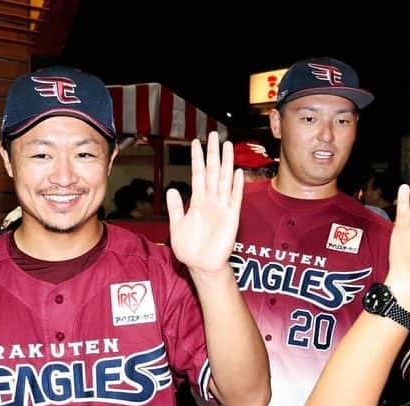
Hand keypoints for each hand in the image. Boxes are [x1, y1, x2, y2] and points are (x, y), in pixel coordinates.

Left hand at [167, 131, 243, 275]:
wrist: (202, 266)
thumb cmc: (191, 248)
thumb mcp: (177, 226)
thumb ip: (176, 208)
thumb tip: (172, 189)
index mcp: (198, 202)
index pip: (198, 174)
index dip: (197, 159)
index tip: (195, 142)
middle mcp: (211, 201)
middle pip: (212, 172)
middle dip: (213, 153)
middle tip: (213, 134)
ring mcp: (222, 208)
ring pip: (224, 180)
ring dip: (226, 163)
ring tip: (227, 145)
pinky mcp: (231, 218)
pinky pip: (235, 199)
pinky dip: (236, 186)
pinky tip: (238, 172)